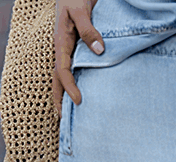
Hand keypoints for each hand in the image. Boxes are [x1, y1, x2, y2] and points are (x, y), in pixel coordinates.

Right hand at [53, 0, 103, 115]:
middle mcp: (63, 50)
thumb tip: (100, 50)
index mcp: (62, 42)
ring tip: (70, 113)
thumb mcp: (81, 9)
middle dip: (60, 98)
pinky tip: (80, 95)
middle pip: (58, 79)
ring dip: (65, 94)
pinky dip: (74, 84)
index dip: (69, 87)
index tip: (79, 101)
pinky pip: (73, 70)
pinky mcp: (76, 49)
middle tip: (64, 119)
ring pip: (64, 76)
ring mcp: (69, 51)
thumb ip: (89, 29)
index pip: (62, 71)